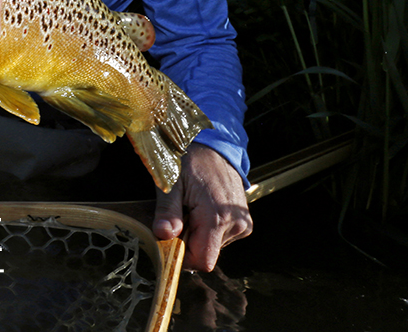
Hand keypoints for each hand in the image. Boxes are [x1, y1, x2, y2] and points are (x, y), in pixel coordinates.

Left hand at [153, 143, 252, 271]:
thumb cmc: (189, 160)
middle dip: (187, 242)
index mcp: (217, 216)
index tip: (169, 239)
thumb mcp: (171, 183)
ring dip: (197, 234)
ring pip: (212, 247)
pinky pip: (221, 238)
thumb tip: (163, 235)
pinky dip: (207, 229)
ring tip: (191, 207)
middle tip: (179, 214)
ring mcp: (242, 224)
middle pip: (206, 254)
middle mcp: (235, 223)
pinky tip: (202, 208)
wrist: (213, 146)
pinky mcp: (244, 222)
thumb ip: (167, 211)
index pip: (202, 260)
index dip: (182, 256)